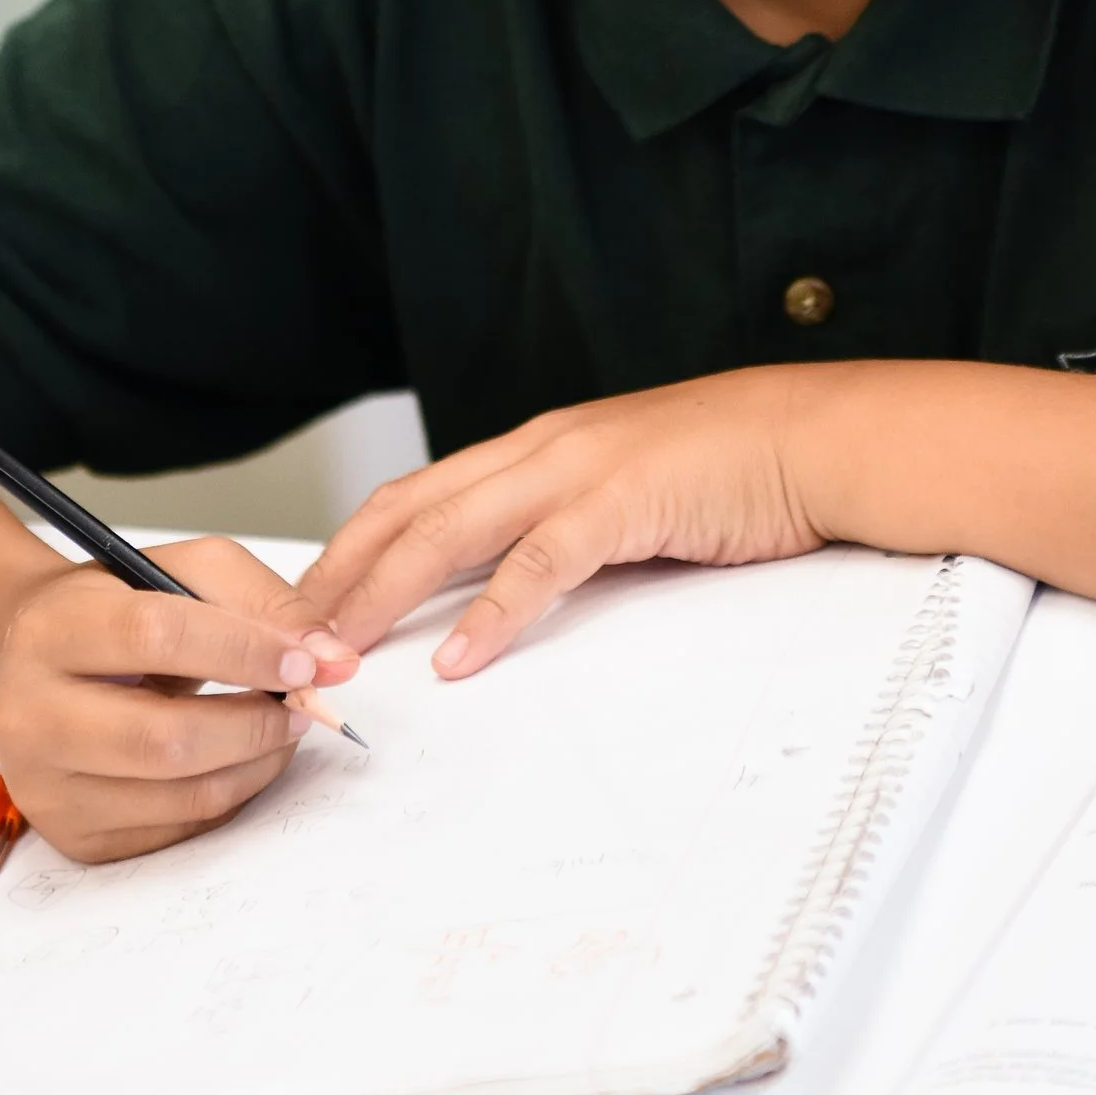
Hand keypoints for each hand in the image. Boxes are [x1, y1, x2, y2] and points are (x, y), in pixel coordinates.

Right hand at [0, 533, 360, 860]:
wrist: (34, 670)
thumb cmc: (118, 613)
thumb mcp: (182, 572)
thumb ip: (261, 601)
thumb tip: (329, 658)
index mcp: (52, 629)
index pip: (155, 637)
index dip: (243, 651)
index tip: (306, 663)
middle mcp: (29, 712)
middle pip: (164, 738)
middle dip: (256, 725)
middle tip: (304, 706)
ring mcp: (45, 786)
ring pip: (178, 795)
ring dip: (255, 764)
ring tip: (280, 729)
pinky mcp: (73, 835)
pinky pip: (176, 831)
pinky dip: (228, 797)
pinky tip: (238, 760)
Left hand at [294, 371, 838, 679]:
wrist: (813, 437)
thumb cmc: (728, 473)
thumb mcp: (623, 495)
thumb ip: (561, 529)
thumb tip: (501, 593)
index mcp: (533, 448)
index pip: (412, 497)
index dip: (348, 552)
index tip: (300, 611)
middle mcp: (538, 449)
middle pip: (407, 511)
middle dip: (338, 576)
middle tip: (282, 640)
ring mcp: (577, 469)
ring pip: (450, 530)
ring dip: (384, 594)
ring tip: (338, 652)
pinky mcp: (623, 501)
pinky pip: (539, 561)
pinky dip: (491, 612)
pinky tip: (458, 657)